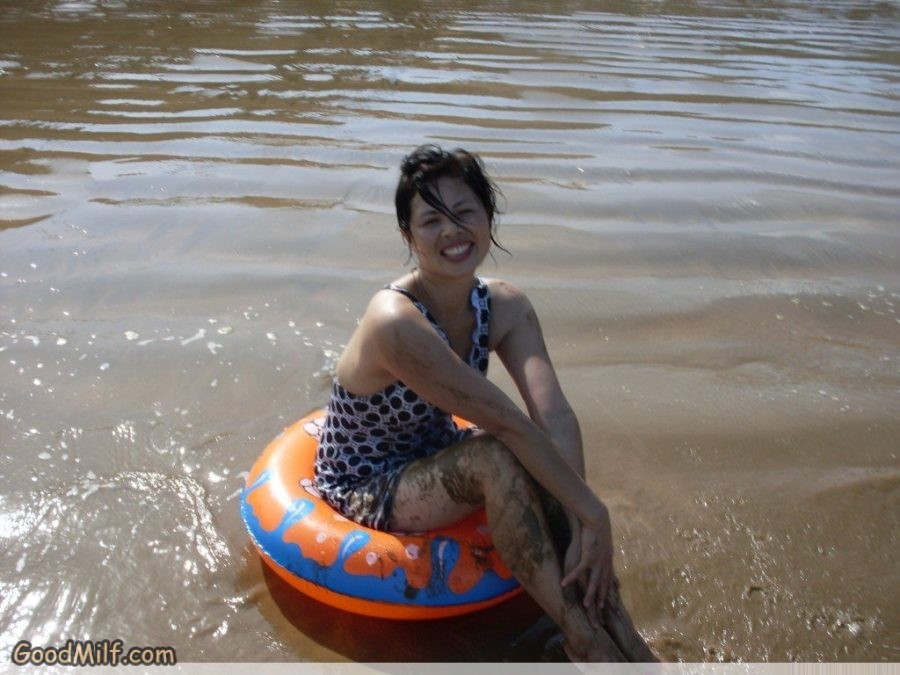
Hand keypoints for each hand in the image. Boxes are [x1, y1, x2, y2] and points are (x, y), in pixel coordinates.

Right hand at [560, 506, 612, 627]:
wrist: (596, 517)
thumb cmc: (596, 525)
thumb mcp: (600, 538)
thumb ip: (599, 545)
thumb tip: (600, 545)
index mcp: (607, 558)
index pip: (609, 577)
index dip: (609, 589)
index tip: (609, 600)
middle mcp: (604, 562)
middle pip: (604, 583)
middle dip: (603, 597)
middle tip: (601, 610)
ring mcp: (597, 561)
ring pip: (594, 581)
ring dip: (590, 594)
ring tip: (586, 605)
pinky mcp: (588, 556)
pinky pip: (579, 571)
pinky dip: (572, 578)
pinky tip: (564, 585)